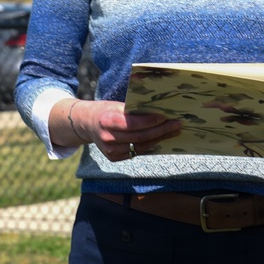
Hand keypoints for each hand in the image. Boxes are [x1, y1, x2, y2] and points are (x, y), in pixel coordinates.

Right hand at [60, 99, 181, 160]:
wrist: (86, 124)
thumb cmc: (105, 111)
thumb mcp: (116, 106)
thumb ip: (133, 111)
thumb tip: (158, 111)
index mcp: (108, 121)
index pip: (134, 124)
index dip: (151, 121)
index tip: (165, 117)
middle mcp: (108, 138)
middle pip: (140, 137)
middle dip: (161, 130)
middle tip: (177, 125)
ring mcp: (110, 151)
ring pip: (141, 146)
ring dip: (159, 139)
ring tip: (173, 131)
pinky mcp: (113, 158)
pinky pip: (136, 152)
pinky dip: (149, 145)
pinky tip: (159, 138)